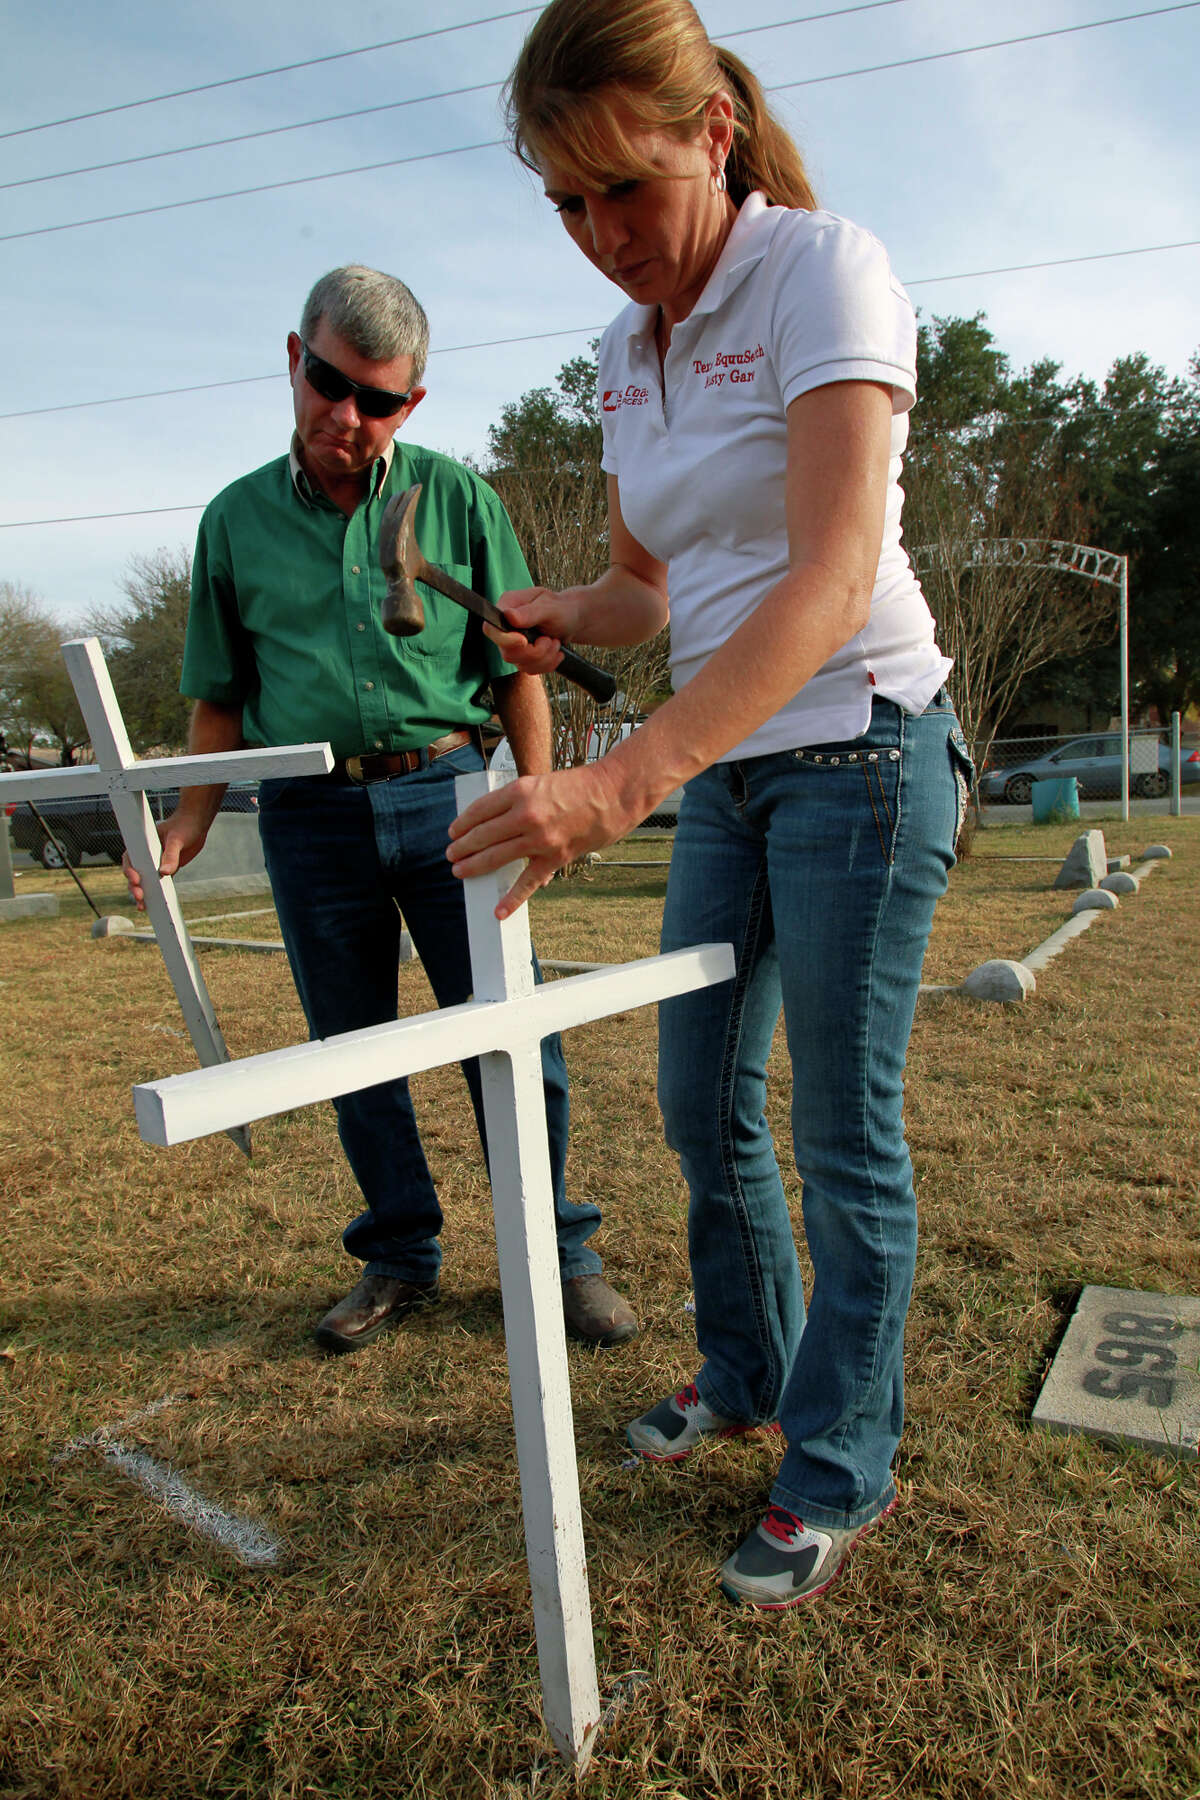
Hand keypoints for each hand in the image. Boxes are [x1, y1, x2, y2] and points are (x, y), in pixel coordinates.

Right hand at [122, 810, 210, 908]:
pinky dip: (158, 893)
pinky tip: (158, 904)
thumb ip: (171, 855)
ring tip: (142, 907)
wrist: (196, 823)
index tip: (136, 880)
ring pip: (146, 881)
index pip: (130, 858)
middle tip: (139, 897)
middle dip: (135, 886)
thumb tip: (164, 873)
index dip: (129, 870)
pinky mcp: (167, 869)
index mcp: (143, 843)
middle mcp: (147, 854)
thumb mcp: (177, 839)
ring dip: (143, 893)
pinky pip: (160, 883)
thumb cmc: (183, 825)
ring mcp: (156, 862)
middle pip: (135, 873)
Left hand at [446, 762, 636, 919]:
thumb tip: (494, 819)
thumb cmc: (579, 786)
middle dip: (462, 847)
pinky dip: (512, 899)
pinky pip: (528, 882)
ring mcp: (540, 838)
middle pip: (483, 835)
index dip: (462, 823)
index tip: (453, 832)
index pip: (480, 810)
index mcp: (520, 791)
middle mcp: (526, 815)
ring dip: (474, 866)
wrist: (613, 794)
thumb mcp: (540, 782)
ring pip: (496, 856)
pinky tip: (498, 911)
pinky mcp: (554, 857)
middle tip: (451, 854)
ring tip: (460, 871)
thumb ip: (516, 800)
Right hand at [482, 585, 584, 675]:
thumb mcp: (550, 606)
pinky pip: (530, 670)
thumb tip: (509, 616)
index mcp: (507, 606)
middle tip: (550, 640)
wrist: (572, 620)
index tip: (524, 641)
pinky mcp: (522, 657)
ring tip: (555, 642)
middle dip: (534, 651)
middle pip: (507, 652)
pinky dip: (547, 664)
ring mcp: (512, 644)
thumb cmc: (562, 608)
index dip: (505, 640)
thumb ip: (530, 612)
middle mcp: (506, 626)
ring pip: (520, 664)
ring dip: (544, 657)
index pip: (492, 629)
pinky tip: (555, 652)